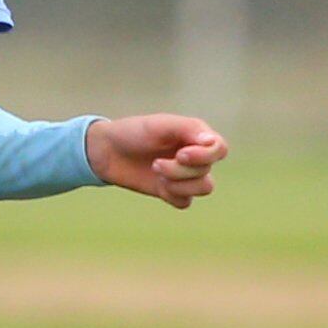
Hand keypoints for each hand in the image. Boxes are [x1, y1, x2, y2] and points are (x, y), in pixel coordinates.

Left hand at [86, 112, 227, 208]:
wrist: (107, 151)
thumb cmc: (134, 132)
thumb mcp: (160, 125)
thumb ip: (188, 129)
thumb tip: (213, 142)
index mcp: (195, 135)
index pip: (220, 149)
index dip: (205, 156)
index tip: (180, 154)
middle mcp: (195, 155)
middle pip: (207, 171)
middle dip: (180, 170)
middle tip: (155, 163)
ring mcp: (185, 175)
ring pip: (204, 188)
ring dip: (179, 183)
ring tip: (156, 172)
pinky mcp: (173, 192)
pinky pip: (186, 202)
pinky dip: (172, 195)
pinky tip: (157, 185)